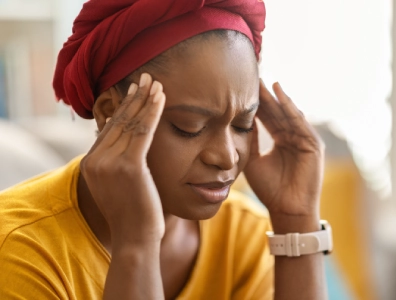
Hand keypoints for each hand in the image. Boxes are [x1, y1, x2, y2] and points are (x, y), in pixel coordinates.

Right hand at [80, 73, 165, 245]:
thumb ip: (119, 163)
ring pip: (130, 123)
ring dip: (145, 100)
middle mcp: (95, 160)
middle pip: (118, 121)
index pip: (109, 128)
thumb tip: (128, 145)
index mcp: (91, 164)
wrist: (135, 240)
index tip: (136, 91)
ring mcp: (109, 163)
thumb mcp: (119, 186)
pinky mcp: (128, 166)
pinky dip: (153, 112)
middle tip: (146, 77)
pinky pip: (143, 132)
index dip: (124, 108)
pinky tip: (162, 97)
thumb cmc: (134, 215)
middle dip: (134, 98)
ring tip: (157, 82)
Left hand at [244, 80, 324, 219]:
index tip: (243, 89)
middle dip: (266, 96)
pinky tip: (280, 94)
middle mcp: (293, 137)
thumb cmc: (269, 189)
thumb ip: (250, 139)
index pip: (268, 117)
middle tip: (253, 78)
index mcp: (281, 140)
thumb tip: (239, 118)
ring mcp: (304, 139)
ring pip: (288, 114)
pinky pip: (300, 122)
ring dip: (277, 97)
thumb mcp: (253, 159)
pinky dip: (291, 107)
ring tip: (265, 81)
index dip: (257, 104)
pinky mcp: (313, 144)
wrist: (286, 209)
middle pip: (278, 112)